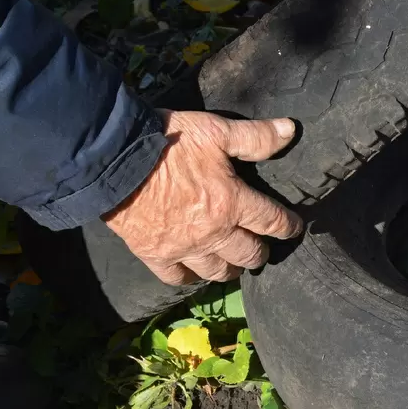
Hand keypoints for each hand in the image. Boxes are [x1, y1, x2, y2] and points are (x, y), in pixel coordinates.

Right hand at [102, 110, 303, 284]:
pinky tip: (195, 272)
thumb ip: (255, 136)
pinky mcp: (156, 256)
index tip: (295, 228)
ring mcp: (184, 249)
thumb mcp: (215, 131)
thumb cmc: (167, 142)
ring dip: (230, 268)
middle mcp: (213, 233)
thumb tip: (290, 130)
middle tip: (261, 249)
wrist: (113, 162)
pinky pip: (180, 278)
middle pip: (248, 254)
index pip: (272, 221)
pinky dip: (191, 277)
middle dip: (260, 252)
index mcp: (232, 203)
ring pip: (218, 272)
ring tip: (233, 263)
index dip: (288, 226)